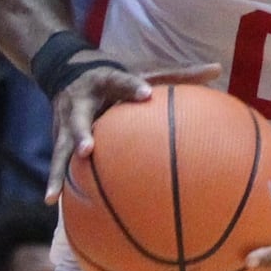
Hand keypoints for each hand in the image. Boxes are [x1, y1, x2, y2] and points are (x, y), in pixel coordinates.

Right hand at [45, 60, 221, 203]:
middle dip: (81, 133)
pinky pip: (57, 161)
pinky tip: (52, 202)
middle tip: (88, 149)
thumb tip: (218, 68)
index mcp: (105, 81)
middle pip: (80, 117)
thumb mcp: (143, 71)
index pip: (120, 82)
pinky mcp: (57, 137)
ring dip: (59, 167)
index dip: (131, 87)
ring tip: (56, 192)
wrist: (66, 69)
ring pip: (61, 145)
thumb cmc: (117, 77)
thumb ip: (178, 74)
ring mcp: (65, 121)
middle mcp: (81, 101)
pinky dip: (54, 181)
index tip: (145, 94)